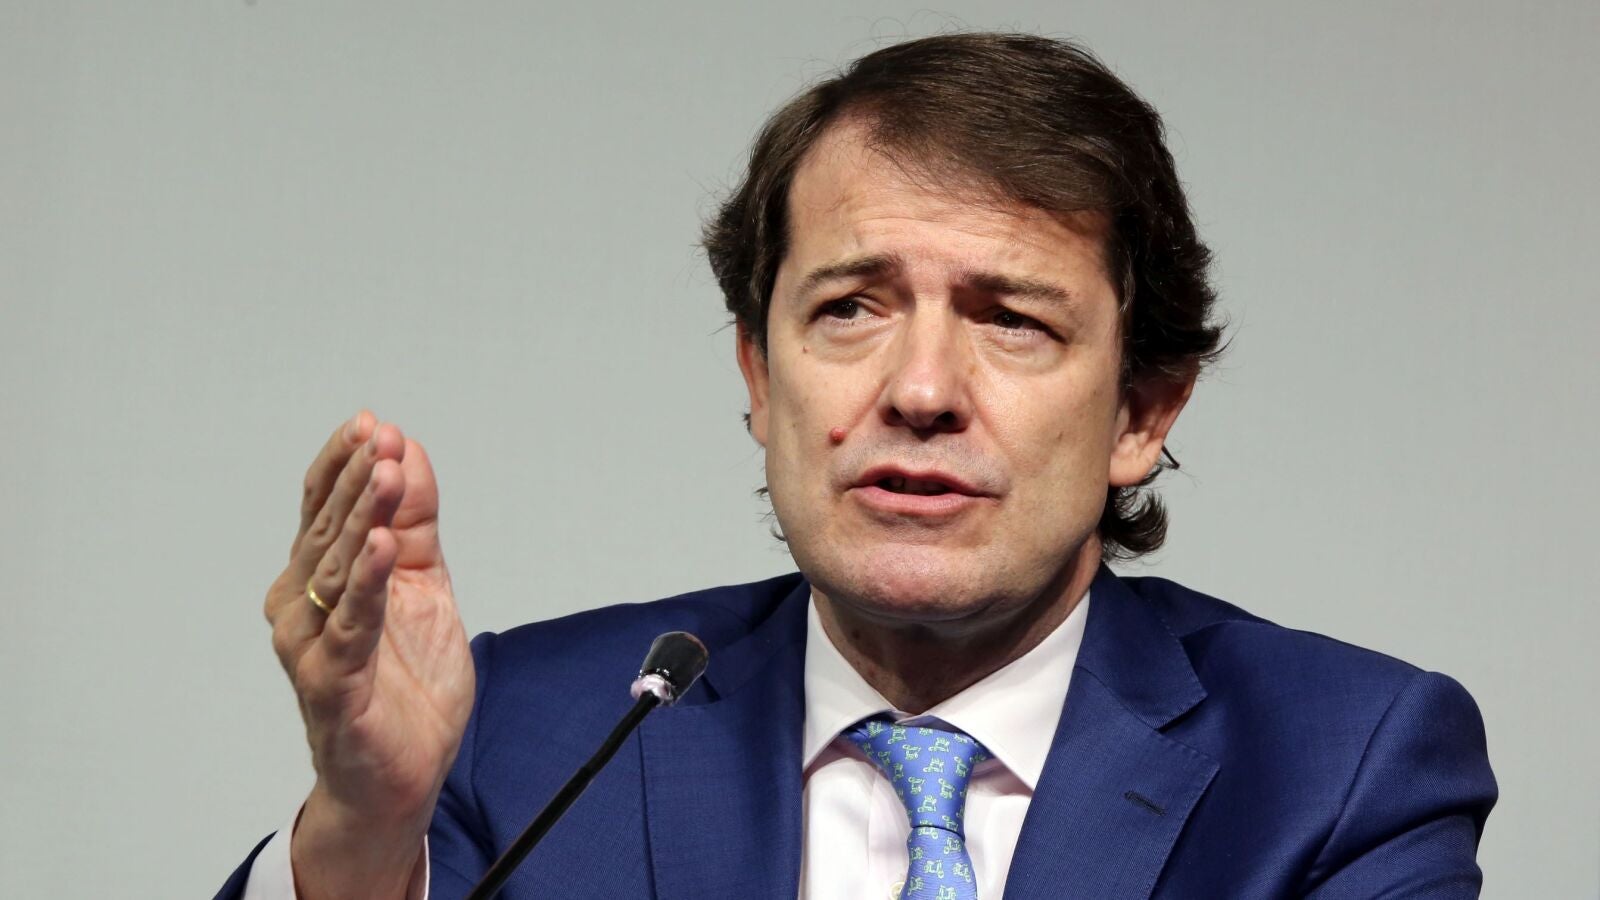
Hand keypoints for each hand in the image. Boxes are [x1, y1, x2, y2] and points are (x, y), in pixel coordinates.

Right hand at [263, 412, 474, 899]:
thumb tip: (409, 452)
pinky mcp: (331, 684)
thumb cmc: (404, 683)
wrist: (400, 777)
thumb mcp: (423, 586)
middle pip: (328, 531)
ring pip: (336, 570)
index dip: (343, 465)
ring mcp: (311, 646)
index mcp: (320, 579)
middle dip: (357, 481)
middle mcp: (301, 606)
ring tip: (385, 474)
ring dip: (361, 518)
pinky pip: (351, 625)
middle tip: (380, 439)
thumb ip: (414, 524)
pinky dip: (367, 584)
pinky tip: (381, 547)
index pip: (323, 508)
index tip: (371, 424)